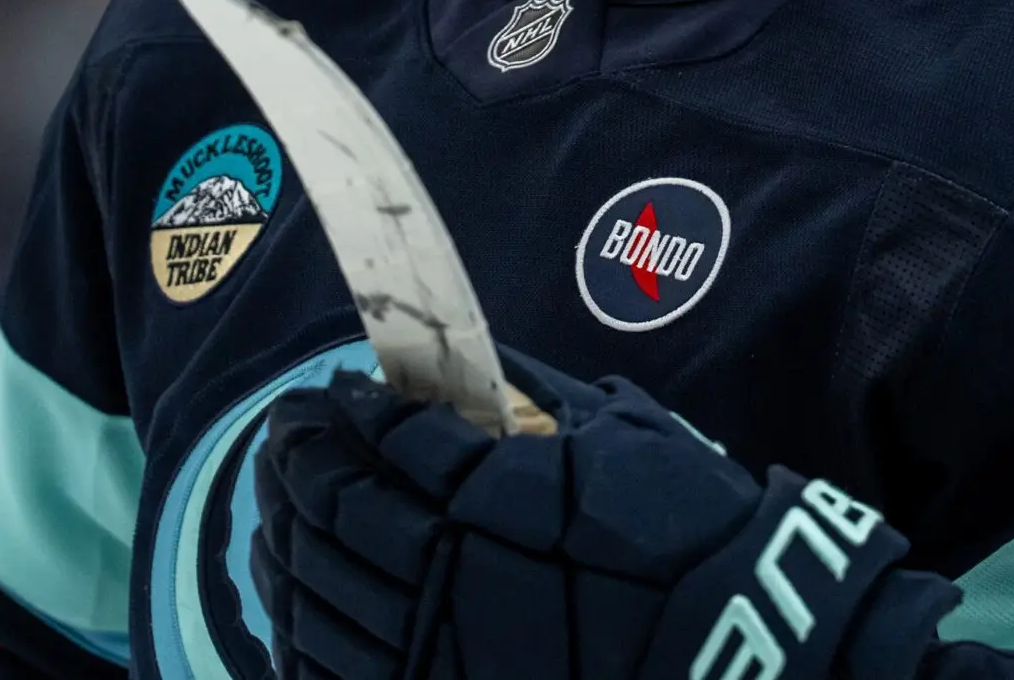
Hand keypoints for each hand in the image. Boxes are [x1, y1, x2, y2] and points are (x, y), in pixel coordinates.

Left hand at [250, 354, 957, 679]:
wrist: (737, 642)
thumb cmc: (689, 530)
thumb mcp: (621, 435)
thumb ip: (537, 397)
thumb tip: (469, 365)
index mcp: (491, 491)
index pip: (382, 440)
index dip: (338, 413)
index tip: (323, 397)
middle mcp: (448, 570)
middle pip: (333, 513)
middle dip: (296, 468)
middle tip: (284, 441)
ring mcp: (437, 649)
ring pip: (320, 594)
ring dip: (284, 544)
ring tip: (276, 514)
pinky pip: (336, 674)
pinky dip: (300, 638)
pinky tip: (294, 610)